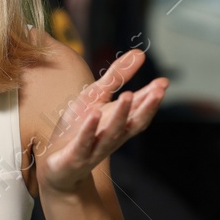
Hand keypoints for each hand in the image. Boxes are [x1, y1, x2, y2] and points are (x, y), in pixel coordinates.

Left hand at [36, 49, 167, 193]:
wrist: (56, 166)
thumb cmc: (78, 128)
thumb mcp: (95, 96)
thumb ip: (117, 76)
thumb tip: (141, 53)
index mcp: (118, 123)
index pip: (138, 110)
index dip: (151, 97)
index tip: (163, 83)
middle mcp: (111, 137)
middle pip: (132, 123)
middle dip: (146, 108)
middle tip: (158, 91)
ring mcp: (94, 149)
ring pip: (111, 133)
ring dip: (121, 115)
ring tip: (129, 95)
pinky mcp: (74, 158)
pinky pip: (83, 144)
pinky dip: (89, 131)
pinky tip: (93, 115)